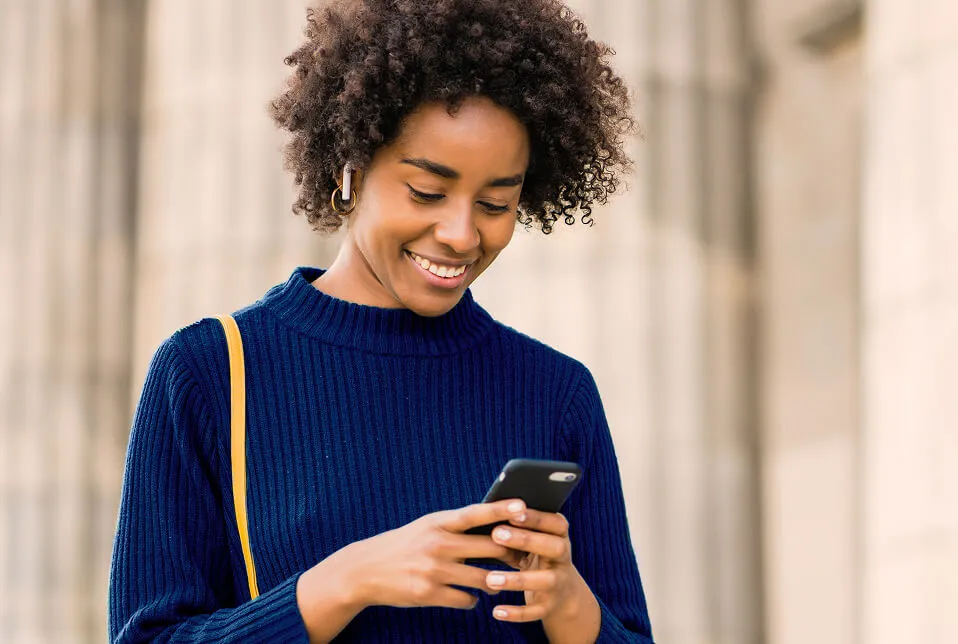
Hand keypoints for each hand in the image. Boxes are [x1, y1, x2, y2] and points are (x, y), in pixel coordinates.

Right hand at [298, 499, 526, 625]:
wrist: (365, 570)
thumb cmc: (403, 544)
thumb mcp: (426, 527)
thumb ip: (455, 526)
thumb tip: (492, 525)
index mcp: (438, 523)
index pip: (475, 513)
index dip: (501, 509)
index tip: (523, 506)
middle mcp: (437, 544)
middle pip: (489, 548)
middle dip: (511, 554)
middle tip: (524, 556)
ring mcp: (434, 571)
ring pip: (483, 579)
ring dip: (496, 582)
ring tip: (500, 581)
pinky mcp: (429, 594)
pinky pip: (466, 599)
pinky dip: (473, 599)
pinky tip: (471, 596)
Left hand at [482, 510, 599, 638]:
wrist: (561, 592)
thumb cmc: (536, 554)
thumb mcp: (534, 538)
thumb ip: (520, 526)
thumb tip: (490, 511)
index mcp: (559, 536)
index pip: (555, 523)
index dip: (536, 517)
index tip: (513, 512)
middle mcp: (563, 558)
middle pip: (553, 547)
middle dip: (526, 540)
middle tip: (496, 534)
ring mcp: (559, 583)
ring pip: (545, 581)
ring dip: (518, 580)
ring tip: (491, 578)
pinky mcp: (550, 606)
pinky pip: (536, 611)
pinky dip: (517, 613)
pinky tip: (496, 611)